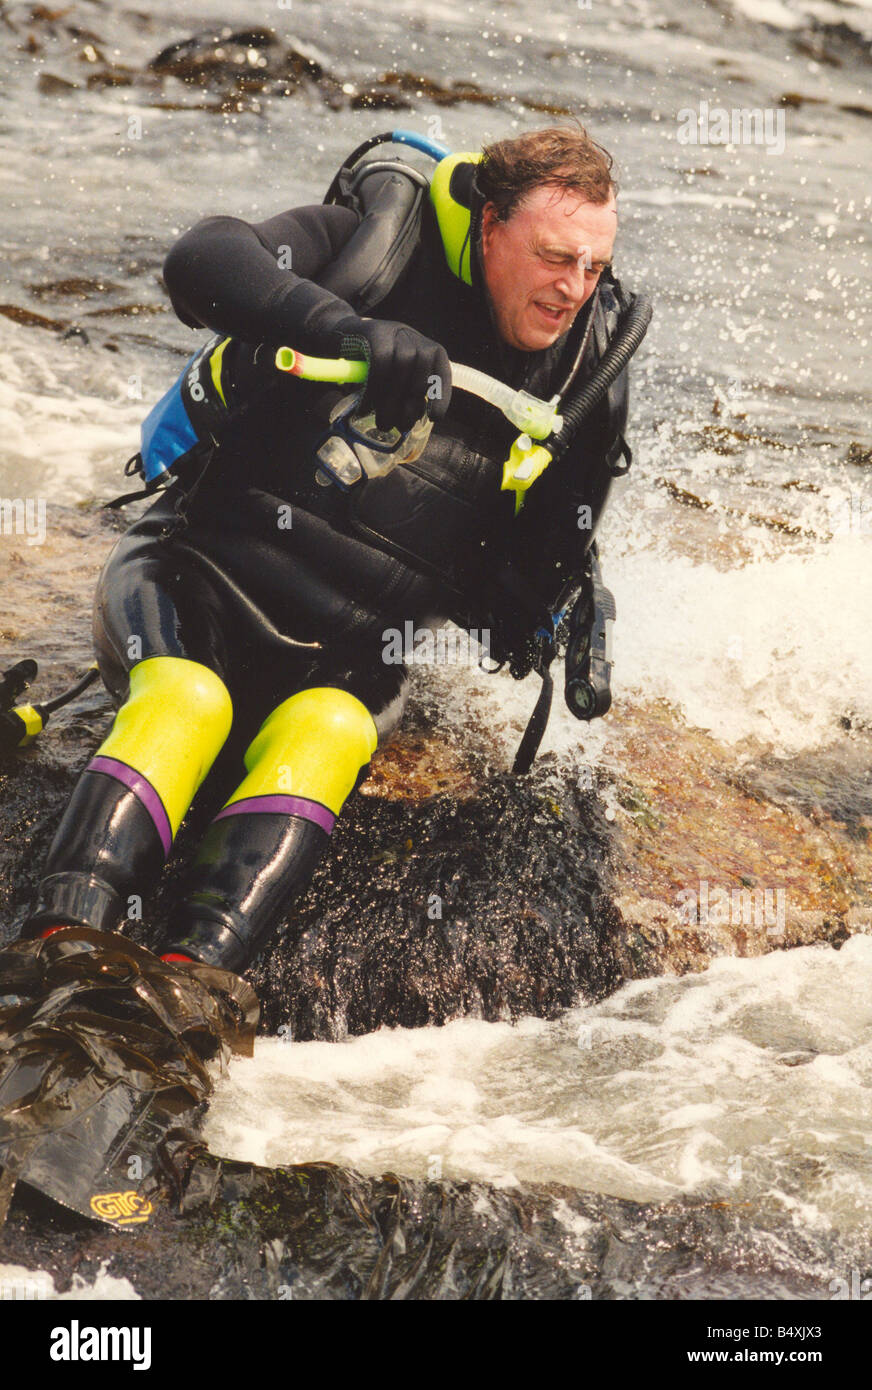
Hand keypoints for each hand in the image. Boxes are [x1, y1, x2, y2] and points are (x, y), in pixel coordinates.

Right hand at [336, 317, 450, 433]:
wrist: (342, 335)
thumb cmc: (372, 364)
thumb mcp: (395, 378)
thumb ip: (405, 394)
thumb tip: (409, 420)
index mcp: (428, 351)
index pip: (441, 374)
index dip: (441, 397)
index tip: (434, 417)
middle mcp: (416, 340)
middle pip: (420, 376)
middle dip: (409, 408)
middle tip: (396, 427)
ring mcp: (397, 334)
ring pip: (401, 369)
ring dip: (390, 402)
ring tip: (382, 423)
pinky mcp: (377, 334)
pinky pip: (379, 365)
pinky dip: (373, 390)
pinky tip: (366, 407)